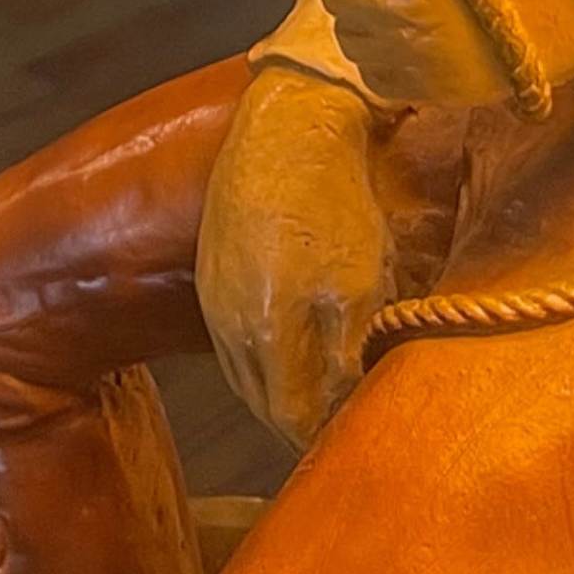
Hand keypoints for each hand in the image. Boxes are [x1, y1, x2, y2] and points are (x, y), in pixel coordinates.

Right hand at [192, 66, 390, 450]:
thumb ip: (349, 355)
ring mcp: (216, 301)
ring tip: (322, 397)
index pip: (294, 420)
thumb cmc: (335, 204)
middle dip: (302, 425)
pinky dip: (264, 360)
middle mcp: (231, 327)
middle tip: (344, 430)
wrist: (288, 128)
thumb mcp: (363, 285)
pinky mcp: (210, 275)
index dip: (326, 439)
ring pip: (247, 376)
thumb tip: (348, 410)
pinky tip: (292, 350)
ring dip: (281, 394)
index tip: (357, 444)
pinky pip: (234, 342)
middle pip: (266, 406)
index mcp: (269, 335)